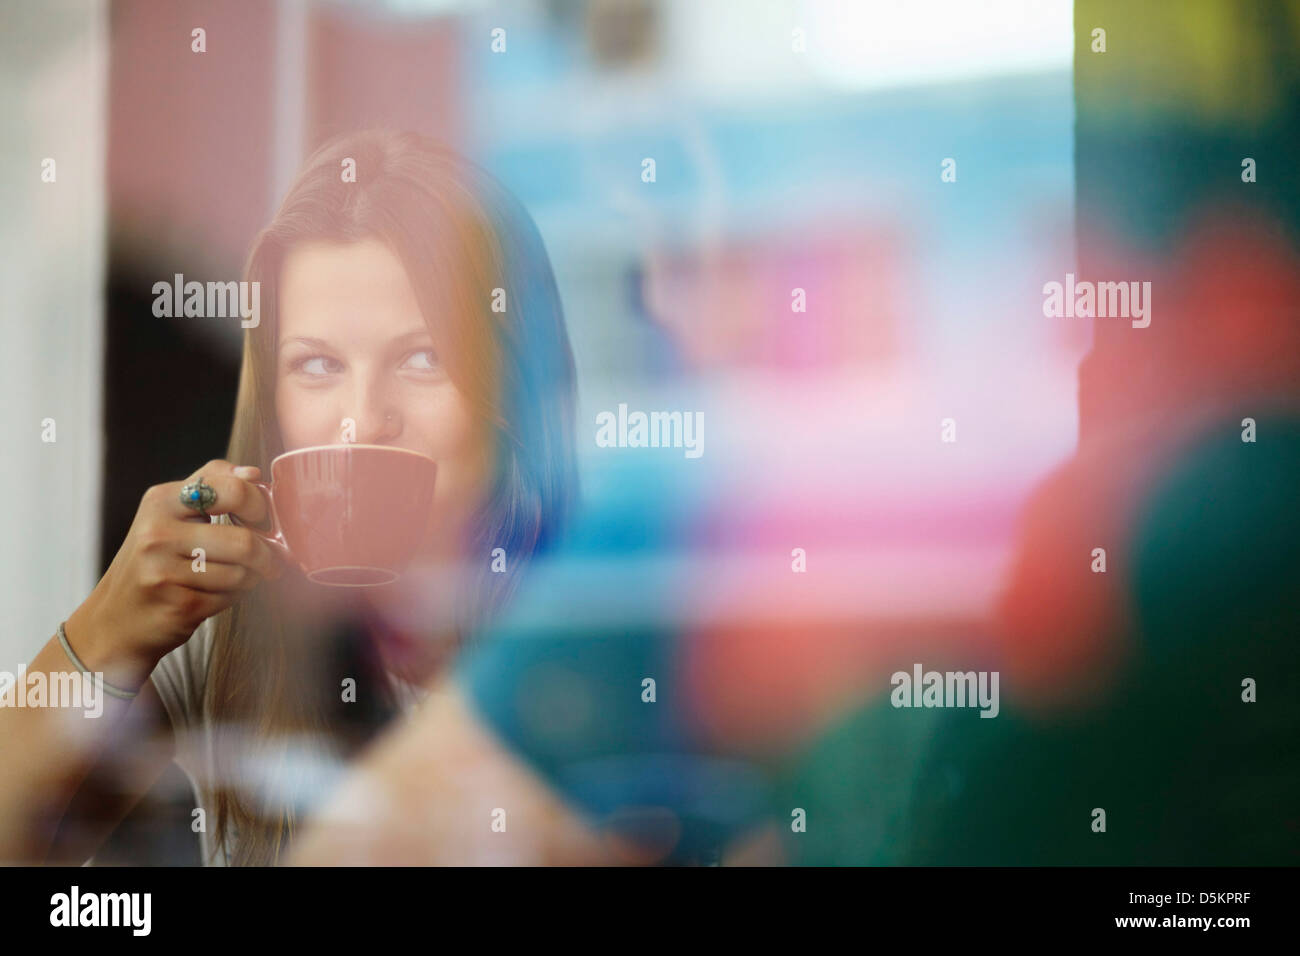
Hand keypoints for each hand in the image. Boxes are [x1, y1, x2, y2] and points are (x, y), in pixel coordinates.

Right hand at [68, 459, 285, 676]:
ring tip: (234, 578)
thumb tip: (254, 472)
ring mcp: (163, 571)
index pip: (233, 488)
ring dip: (250, 579)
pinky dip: (233, 598)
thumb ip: (212, 487)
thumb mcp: (171, 515)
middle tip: (269, 560)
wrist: (115, 620)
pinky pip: (230, 598)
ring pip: (242, 573)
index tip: (261, 520)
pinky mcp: (176, 605)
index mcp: (161, 501)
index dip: (259, 505)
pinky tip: (215, 595)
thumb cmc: (154, 562)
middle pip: (244, 540)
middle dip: (267, 554)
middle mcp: (157, 533)